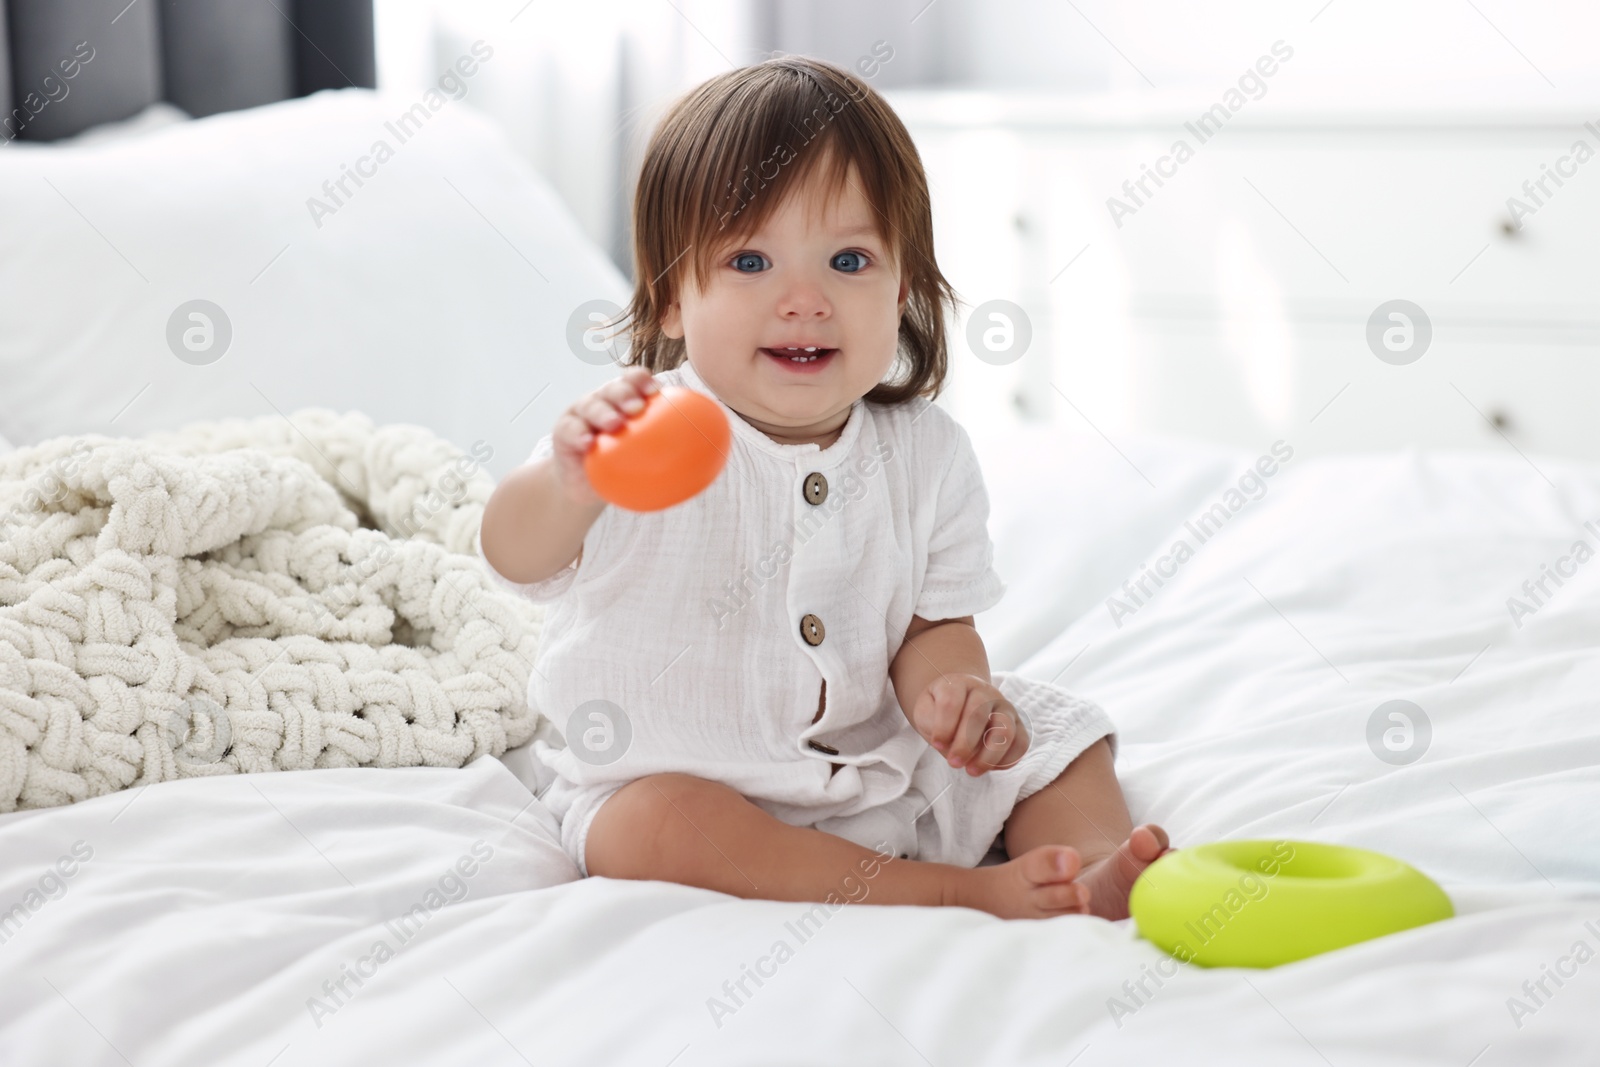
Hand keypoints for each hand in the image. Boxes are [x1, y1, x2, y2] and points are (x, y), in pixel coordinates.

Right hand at [549, 367, 659, 505]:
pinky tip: (589, 443)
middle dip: (626, 393)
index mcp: (624, 401)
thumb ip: (671, 453)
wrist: (584, 484)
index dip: (644, 381)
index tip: (656, 392)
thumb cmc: (620, 467)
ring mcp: (581, 414)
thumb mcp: (645, 458)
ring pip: (591, 405)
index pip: (634, 382)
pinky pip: (571, 431)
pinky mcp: (563, 432)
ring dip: (604, 412)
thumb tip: (714, 463)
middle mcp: (603, 401)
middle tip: (638, 408)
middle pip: (613, 389)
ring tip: (614, 424)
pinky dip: (579, 435)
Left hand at [910, 674, 1028, 776]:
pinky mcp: (1018, 724)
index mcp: (958, 683)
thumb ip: (930, 722)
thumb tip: (947, 743)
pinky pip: (1021, 743)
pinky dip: (1008, 759)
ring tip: (972, 771)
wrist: (961, 702)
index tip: (936, 744)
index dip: (944, 726)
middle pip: (978, 715)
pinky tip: (991, 768)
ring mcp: (1004, 707)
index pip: (951, 702)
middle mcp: (985, 691)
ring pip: (1005, 730)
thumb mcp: (924, 710)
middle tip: (953, 763)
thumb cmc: (939, 709)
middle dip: (965, 744)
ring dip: (988, 755)